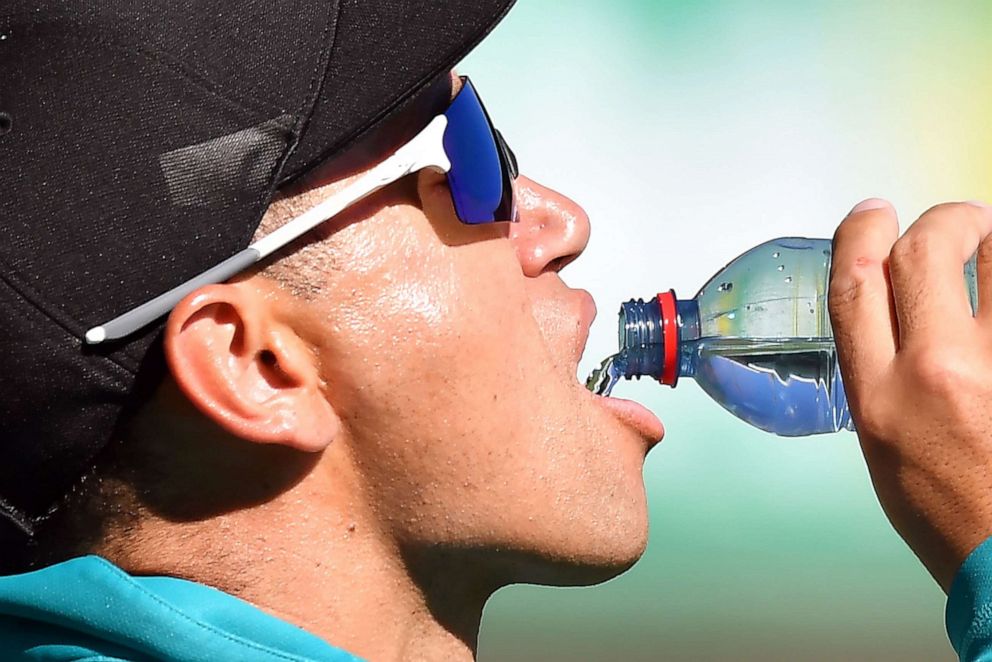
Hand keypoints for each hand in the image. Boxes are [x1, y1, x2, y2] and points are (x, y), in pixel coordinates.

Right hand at [829, 198, 991, 591]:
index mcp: (881, 401)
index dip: (860, 233)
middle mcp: (938, 375)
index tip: (871, 215)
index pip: (856, 286)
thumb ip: (882, 379)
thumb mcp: (883, 451)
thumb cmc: (952, 520)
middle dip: (941, 221)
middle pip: (925, 252)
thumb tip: (897, 318)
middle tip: (958, 223)